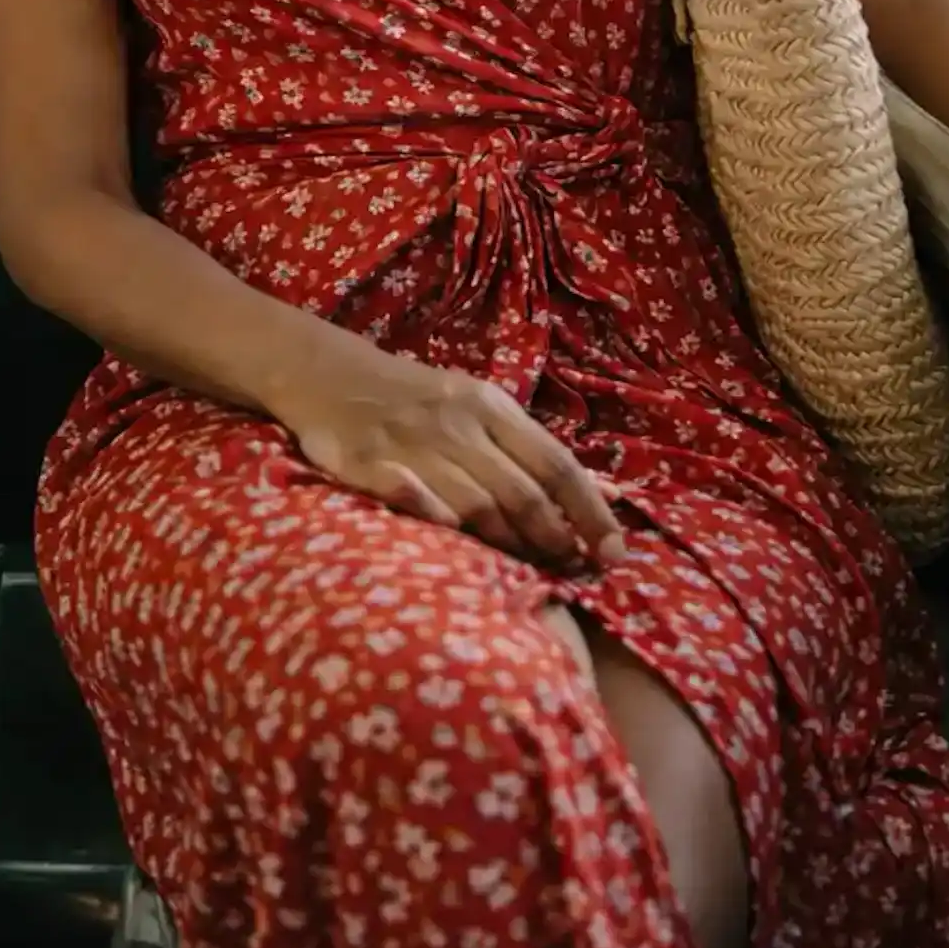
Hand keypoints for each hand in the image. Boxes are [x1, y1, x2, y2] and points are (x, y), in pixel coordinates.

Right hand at [265, 324, 626, 567]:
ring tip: (529, 572)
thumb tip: (606, 493)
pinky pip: (412, 499)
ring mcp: (412, 444)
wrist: (330, 375)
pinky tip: (458, 546)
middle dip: (555, 539)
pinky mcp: (368, 464)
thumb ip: (534, 452)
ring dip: (509, 546)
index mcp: (490, 408)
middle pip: (522, 493)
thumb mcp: (482, 410)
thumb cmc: (420, 400)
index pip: (557, 464)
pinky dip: (438, 521)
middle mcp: (457, 425)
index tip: (617, 553)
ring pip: (475, 506)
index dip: (592, 512)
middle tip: (573, 570)